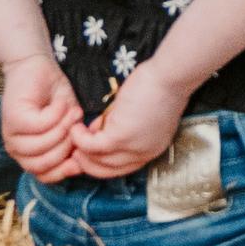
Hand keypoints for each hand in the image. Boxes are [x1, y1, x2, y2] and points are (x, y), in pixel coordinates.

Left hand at [0, 51, 89, 182]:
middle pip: (45, 163)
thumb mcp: (69, 125)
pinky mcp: (13, 119)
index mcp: (30, 156)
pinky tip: (59, 103)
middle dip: (68, 144)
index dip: (66, 169)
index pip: (45, 177)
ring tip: (72, 110)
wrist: (38, 68)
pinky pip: (40, 126)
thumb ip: (72, 145)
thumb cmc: (55, 97)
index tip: (83, 152)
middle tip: (78, 120)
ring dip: (63, 127)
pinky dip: (55, 114)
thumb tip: (80, 166)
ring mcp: (12, 136)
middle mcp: (17, 150)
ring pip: (42, 146)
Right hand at [69, 60, 191, 180]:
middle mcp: (143, 154)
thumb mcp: (140, 114)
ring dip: (80, 149)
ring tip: (73, 134)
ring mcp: (132, 148)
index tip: (87, 152)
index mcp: (151, 150)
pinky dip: (79, 138)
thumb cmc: (160, 86)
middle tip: (74, 148)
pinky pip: (91, 145)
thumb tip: (97, 130)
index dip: (101, 162)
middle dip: (87, 163)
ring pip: (96, 160)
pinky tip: (76, 127)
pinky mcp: (120, 137)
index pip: (121, 168)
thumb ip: (122, 127)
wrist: (171, 75)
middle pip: (107, 170)